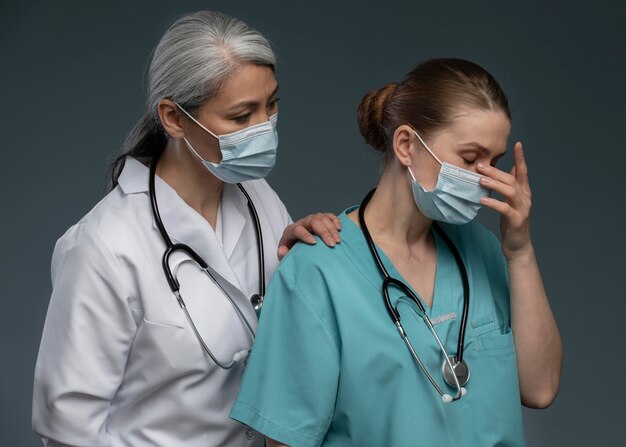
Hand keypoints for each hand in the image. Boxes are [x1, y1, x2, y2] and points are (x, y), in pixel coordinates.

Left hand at [277, 213, 341, 258]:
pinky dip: (335, 220)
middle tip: (331, 244)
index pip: (298, 230)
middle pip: (313, 222)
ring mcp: (312, 219)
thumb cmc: (291, 249)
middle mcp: (302, 222)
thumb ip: (282, 253)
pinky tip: (339, 229)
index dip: (305, 235)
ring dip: (331, 229)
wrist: (295, 241)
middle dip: (323, 233)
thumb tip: (283, 251)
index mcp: (292, 230)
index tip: (314, 243)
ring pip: (322, 219)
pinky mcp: (321, 218)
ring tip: (338, 241)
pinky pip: (329, 216)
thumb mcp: (284, 253)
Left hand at [477, 142, 532, 259]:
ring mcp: (522, 209)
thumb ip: (513, 185)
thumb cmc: (513, 222)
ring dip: (495, 184)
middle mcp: (525, 199)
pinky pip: (505, 209)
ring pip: (510, 192)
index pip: (523, 172)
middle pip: (512, 180)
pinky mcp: (517, 221)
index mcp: (524, 192)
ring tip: (480, 180)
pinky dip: (494, 203)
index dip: (521, 158)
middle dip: (496, 171)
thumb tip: (512, 168)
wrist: (518, 246)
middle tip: (480, 165)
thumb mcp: (512, 201)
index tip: (518, 144)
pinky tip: (483, 200)